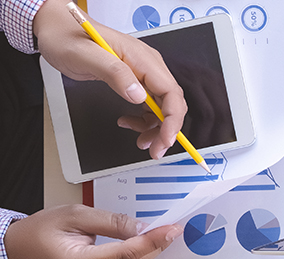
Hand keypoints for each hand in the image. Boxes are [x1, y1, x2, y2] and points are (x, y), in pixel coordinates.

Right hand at [4, 205, 182, 258]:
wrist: (15, 255)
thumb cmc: (37, 234)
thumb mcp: (74, 216)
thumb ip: (111, 222)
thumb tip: (141, 227)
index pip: (127, 254)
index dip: (153, 242)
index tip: (170, 230)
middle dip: (155, 248)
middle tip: (172, 231)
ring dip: (147, 256)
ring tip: (161, 237)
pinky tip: (142, 249)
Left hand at [33, 1, 186, 158]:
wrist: (56, 29)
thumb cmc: (68, 38)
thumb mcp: (86, 55)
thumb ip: (114, 74)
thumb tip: (139, 96)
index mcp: (142, 58)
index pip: (171, 93)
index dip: (173, 119)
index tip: (166, 139)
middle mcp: (148, 66)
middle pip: (171, 103)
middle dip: (166, 129)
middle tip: (154, 149)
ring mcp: (142, 74)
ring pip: (162, 108)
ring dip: (154, 128)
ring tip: (139, 140)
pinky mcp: (134, 80)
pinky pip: (148, 105)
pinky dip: (143, 120)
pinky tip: (127, 122)